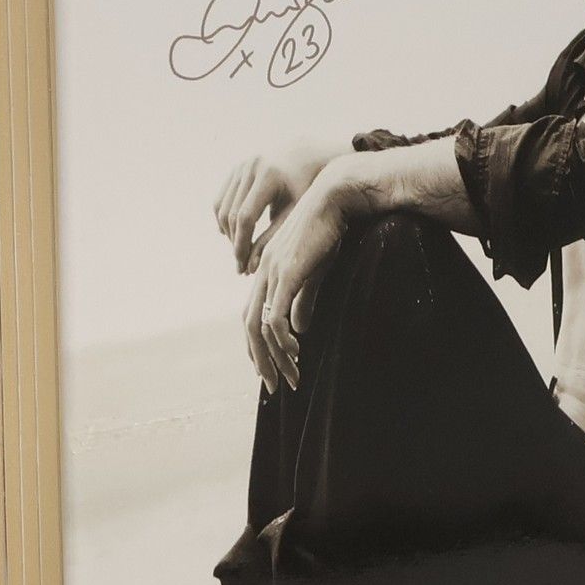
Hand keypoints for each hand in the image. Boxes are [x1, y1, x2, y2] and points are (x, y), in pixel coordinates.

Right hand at [212, 139, 340, 273]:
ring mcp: (241, 165)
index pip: (246, 217)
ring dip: (227, 232)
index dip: (242, 244)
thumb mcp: (295, 215)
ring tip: (239, 251)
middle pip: (230, 214)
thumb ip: (273, 239)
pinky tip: (233, 235)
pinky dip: (224, 218)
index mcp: (270, 176)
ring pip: (221, 207)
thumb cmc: (308, 190)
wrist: (310, 157)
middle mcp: (251, 167)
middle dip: (233, 242)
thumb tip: (251, 267)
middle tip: (240, 265)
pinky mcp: (237, 168)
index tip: (243, 266)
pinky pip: (222, 198)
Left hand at [241, 174, 350, 392]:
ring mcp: (272, 274)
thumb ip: (304, 300)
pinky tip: (295, 352)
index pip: (252, 317)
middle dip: (262, 360)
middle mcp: (263, 274)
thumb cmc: (327, 231)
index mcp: (266, 272)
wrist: (334, 199)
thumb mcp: (314, 272)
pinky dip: (282, 339)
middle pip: (250, 327)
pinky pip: (275, 316)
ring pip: (261, 327)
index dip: (259, 346)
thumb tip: (298, 328)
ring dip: (276, 357)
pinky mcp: (286, 274)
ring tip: (292, 377)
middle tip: (275, 385)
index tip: (273, 368)